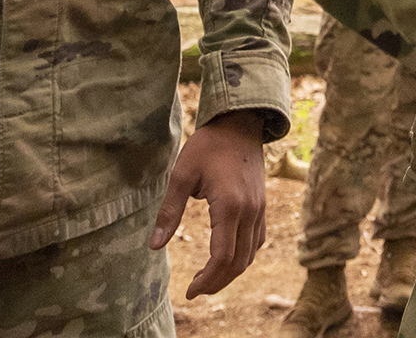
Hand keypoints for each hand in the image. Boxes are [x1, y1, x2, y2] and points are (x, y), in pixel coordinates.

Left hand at [155, 108, 271, 297]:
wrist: (240, 123)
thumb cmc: (208, 146)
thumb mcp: (181, 174)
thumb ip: (169, 212)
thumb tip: (153, 246)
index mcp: (229, 206)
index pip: (222, 257)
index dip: (206, 280)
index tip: (189, 291)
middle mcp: (249, 211)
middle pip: (238, 262)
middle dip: (217, 282)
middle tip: (195, 290)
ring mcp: (259, 209)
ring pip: (250, 254)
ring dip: (230, 272)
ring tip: (207, 279)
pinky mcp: (262, 206)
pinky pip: (257, 241)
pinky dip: (243, 257)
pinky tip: (227, 258)